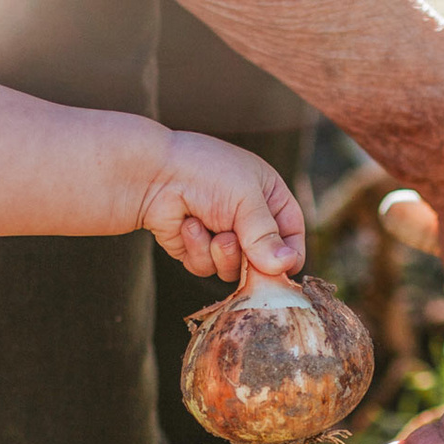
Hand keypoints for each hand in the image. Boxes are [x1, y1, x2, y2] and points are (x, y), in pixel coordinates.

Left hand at [142, 130, 307, 281]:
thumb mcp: (246, 198)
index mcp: (267, 196)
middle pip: (263, 260)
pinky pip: (205, 267)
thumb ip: (266, 235)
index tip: (284, 267)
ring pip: (233, 270)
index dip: (289, 253)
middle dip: (249, 257)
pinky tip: (188, 225)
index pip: (291, 233)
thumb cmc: (205, 173)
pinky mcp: (194, 249)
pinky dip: (197, 249)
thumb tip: (285, 266)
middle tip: (235, 242)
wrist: (152, 174)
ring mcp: (219, 235)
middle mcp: (245, 218)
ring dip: (221, 253)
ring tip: (209, 227)